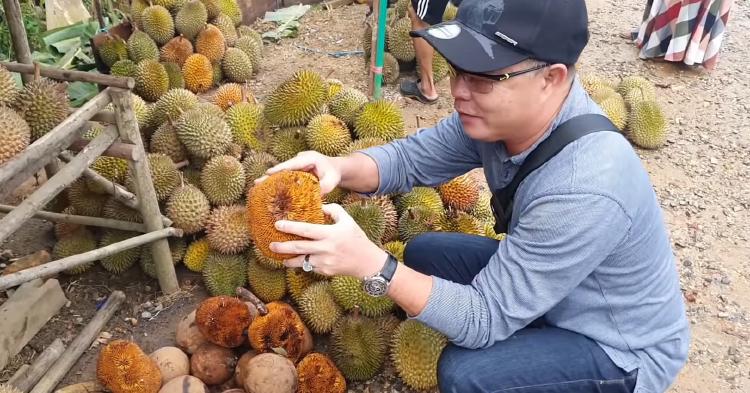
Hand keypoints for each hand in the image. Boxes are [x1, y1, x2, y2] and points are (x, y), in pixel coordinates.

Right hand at [254, 150, 340, 194]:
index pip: (293, 163)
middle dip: (270, 175)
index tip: (269, 172)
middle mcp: (300, 158)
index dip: (280, 168)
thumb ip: (324, 187)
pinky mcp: (295, 170)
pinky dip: (277, 181)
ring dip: (271, 179)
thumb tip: (315, 196)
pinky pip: (285, 175)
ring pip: (283, 172)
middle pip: (284, 167)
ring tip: (257, 186)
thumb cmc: (334, 173)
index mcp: (309, 158)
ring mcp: (297, 164)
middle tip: (257, 182)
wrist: (335, 168)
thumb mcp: (332, 181)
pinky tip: (267, 189)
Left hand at [269, 203, 386, 277]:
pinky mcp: (324, 271)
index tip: (277, 224)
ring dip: (288, 260)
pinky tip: (297, 261)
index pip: (306, 230)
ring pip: (301, 262)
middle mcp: (325, 249)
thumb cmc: (357, 239)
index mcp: (330, 234)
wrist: (367, 262)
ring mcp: (324, 262)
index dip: (290, 227)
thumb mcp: (348, 220)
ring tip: (280, 257)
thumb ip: (333, 210)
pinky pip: (309, 267)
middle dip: (282, 247)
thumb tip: (319, 205)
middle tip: (270, 245)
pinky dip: (303, 264)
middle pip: (298, 248)